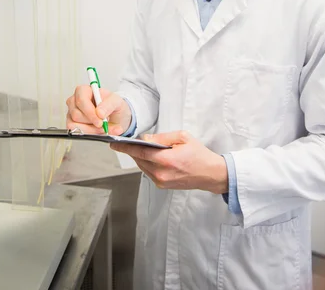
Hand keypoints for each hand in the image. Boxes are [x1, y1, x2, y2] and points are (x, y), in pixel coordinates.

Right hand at [66, 85, 131, 135]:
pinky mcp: (72, 124)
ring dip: (90, 129)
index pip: (81, 100)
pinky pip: (75, 132)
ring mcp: (72, 113)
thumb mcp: (117, 102)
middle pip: (76, 114)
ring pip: (74, 124)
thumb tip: (99, 113)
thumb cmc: (112, 106)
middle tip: (103, 125)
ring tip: (102, 128)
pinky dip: (88, 133)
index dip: (90, 112)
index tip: (100, 120)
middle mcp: (75, 101)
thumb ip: (109, 105)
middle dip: (91, 122)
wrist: (115, 117)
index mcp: (84, 90)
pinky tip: (96, 131)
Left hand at [111, 130, 227, 193]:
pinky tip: (150, 157)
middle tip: (127, 142)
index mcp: (166, 160)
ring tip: (138, 148)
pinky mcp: (162, 186)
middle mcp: (161, 173)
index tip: (114, 144)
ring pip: (142, 167)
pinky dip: (147, 164)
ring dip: (139, 158)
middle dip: (132, 151)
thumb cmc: (199, 154)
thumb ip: (162, 137)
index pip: (140, 153)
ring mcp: (161, 181)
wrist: (210, 174)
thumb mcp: (183, 137)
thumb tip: (146, 139)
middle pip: (139, 160)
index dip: (125, 148)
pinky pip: (149, 172)